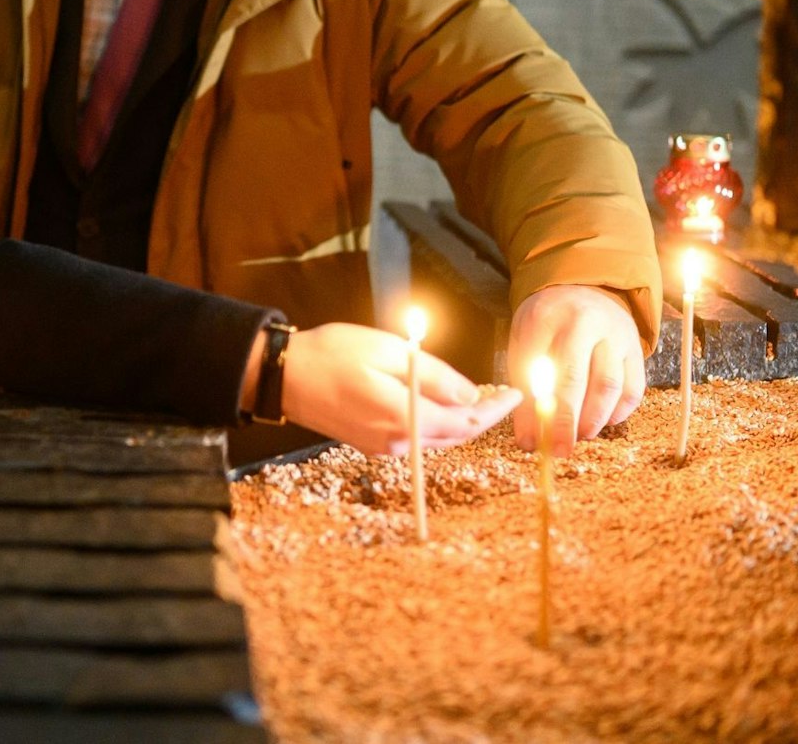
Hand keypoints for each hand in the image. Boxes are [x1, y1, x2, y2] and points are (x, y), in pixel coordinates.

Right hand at [277, 322, 521, 456]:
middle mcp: (396, 441)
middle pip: (455, 435)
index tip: (516, 393)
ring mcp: (381, 447)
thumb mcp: (387, 350)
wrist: (282, 377)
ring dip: (460, 420)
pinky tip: (440, 403)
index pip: (465, 421)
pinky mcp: (370, 443)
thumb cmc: (331, 354)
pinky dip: (436, 423)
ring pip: (436, 438)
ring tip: (478, 396)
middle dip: (482, 415)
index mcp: (404, 417)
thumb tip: (469, 393)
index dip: (495, 408)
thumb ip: (432, 374)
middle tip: (503, 394)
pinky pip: (415, 437)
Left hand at [507, 285, 645, 455]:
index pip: (542, 371)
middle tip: (560, 450)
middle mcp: (586, 323)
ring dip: (594, 420)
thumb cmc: (547, 324)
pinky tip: (602, 421)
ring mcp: (616, 334)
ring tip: (579, 435)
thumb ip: (525, 388)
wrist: (582, 290)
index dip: (537, 412)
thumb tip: (529, 440)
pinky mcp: (636, 348)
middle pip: (579, 380)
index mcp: (548, 318)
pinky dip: (618, 413)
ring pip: (611, 387)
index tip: (532, 443)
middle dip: (568, 422)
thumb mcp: (524, 344)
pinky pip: (633, 389)